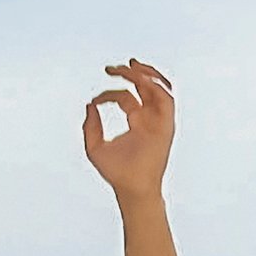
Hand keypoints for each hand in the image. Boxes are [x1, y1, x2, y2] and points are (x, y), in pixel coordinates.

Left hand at [83, 58, 175, 201]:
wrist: (130, 188)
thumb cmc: (116, 172)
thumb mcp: (95, 146)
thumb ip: (91, 125)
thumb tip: (89, 105)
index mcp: (136, 120)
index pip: (125, 96)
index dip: (108, 94)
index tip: (96, 101)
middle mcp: (150, 117)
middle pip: (148, 86)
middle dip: (133, 72)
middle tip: (115, 67)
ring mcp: (159, 121)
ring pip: (160, 89)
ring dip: (147, 74)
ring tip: (130, 66)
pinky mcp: (166, 126)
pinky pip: (166, 100)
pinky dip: (156, 87)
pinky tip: (141, 79)